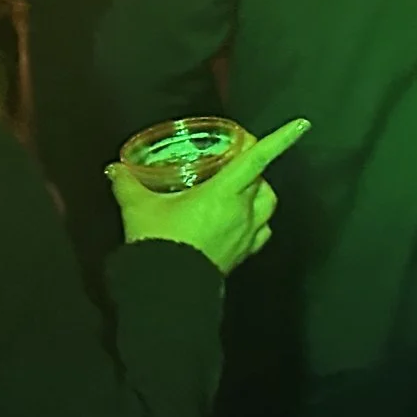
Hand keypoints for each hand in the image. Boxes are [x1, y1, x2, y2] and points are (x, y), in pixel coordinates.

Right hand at [109, 116, 310, 275]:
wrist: (168, 291)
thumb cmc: (159, 244)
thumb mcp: (139, 209)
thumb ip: (127, 184)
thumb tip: (114, 168)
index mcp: (223, 193)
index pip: (257, 159)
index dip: (279, 140)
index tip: (302, 125)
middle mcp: (243, 211)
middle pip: (262, 179)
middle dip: (254, 165)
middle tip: (235, 159)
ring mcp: (247, 235)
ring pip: (268, 205)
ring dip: (261, 192)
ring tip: (242, 187)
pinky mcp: (244, 254)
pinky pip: (262, 232)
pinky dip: (258, 221)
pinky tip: (243, 220)